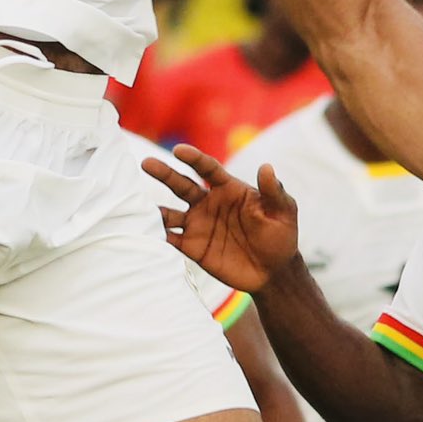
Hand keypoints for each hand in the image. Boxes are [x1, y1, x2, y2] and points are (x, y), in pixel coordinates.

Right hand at [146, 146, 297, 293]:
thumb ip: (273, 191)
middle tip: (146, 164)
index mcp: (228, 188)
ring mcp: (198, 225)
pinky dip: (157, 237)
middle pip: (181, 184)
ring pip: (170, 213)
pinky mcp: (193, 247)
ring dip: (155, 210)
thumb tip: (267, 167)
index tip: (179, 150)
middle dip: (164, 174)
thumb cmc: (281, 235)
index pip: (207, 168)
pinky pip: (170, 240)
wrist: (273, 271)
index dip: (194, 159)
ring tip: (138, 206)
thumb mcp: (284, 211)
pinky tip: (144, 233)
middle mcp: (208, 203)